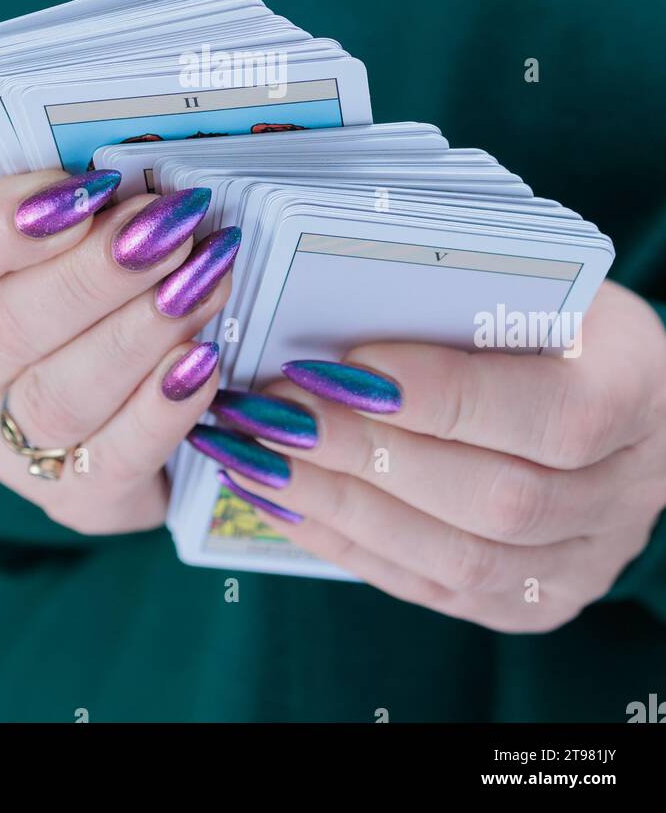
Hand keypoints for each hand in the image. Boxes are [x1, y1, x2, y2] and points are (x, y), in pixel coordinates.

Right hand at [0, 170, 238, 533]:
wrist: (132, 418)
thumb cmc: (102, 298)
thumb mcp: (84, 240)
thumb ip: (97, 208)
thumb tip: (149, 178)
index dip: (7, 219)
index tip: (86, 188)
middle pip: (10, 326)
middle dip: (98, 272)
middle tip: (169, 229)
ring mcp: (12, 445)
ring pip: (61, 394)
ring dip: (139, 332)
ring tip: (202, 283)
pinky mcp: (74, 502)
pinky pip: (114, 461)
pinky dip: (161, 409)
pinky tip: (203, 362)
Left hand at [196, 281, 665, 630]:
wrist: (624, 404)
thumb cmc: (561, 318)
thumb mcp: (541, 280)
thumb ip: (465, 289)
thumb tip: (337, 290)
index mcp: (637, 391)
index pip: (549, 413)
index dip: (439, 395)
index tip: (337, 362)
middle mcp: (623, 492)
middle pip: (494, 497)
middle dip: (365, 453)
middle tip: (270, 411)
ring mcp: (580, 562)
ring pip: (457, 559)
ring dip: (339, 505)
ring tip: (253, 456)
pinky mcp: (529, 601)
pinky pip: (430, 588)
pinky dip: (344, 542)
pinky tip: (278, 498)